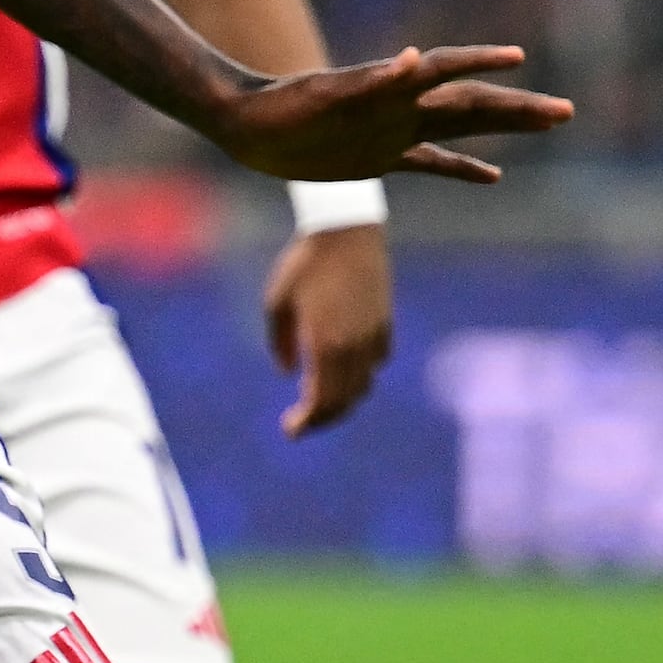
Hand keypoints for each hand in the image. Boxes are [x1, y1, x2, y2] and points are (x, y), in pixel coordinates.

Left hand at [193, 43, 570, 185]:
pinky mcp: (381, 157)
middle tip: (566, 112)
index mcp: (395, 92)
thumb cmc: (281, 109)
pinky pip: (433, 164)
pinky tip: (495, 176)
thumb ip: (375, 81)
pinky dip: (464, 169)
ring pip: (464, 129)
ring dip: (505, 130)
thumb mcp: (328, 96)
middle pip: (473, 106)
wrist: (246, 127)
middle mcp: (403, 109)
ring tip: (547, 123)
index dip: (485, 65)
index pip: (452, 74)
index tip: (520, 59)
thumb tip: (417, 59)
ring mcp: (396, 132)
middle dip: (519, 109)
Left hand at [263, 223, 396, 438]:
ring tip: (321, 397)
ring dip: (343, 398)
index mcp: (323, 346)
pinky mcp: (385, 324)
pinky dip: (361, 373)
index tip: (291, 430)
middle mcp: (353, 348)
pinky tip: (345, 368)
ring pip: (363, 386)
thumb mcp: (277, 303)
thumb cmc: (304, 265)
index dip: (306, 422)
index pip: (320, 402)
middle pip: (344, 401)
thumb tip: (289, 374)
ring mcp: (373, 337)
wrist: (345, 233)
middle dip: (322, 418)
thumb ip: (280, 344)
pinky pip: (377, 362)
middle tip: (302, 422)